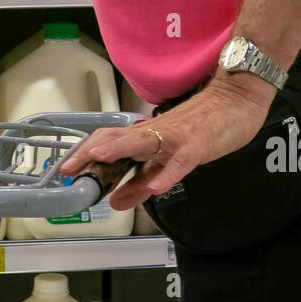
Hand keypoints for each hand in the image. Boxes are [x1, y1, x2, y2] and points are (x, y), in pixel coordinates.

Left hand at [56, 73, 273, 209]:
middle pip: (116, 140)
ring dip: (118, 152)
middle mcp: (154, 134)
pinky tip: (157, 187)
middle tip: (68, 171)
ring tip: (98, 163)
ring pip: (142, 143)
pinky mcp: (197, 145)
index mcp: (145, 136)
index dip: (84, 154)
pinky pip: (180, 161)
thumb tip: (115, 200)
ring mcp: (175, 138)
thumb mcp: (166, 161)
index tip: (64, 170)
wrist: (236, 101)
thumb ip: (140, 183)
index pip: (107, 141)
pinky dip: (167, 173)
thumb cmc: (203, 127)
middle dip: (89, 154)